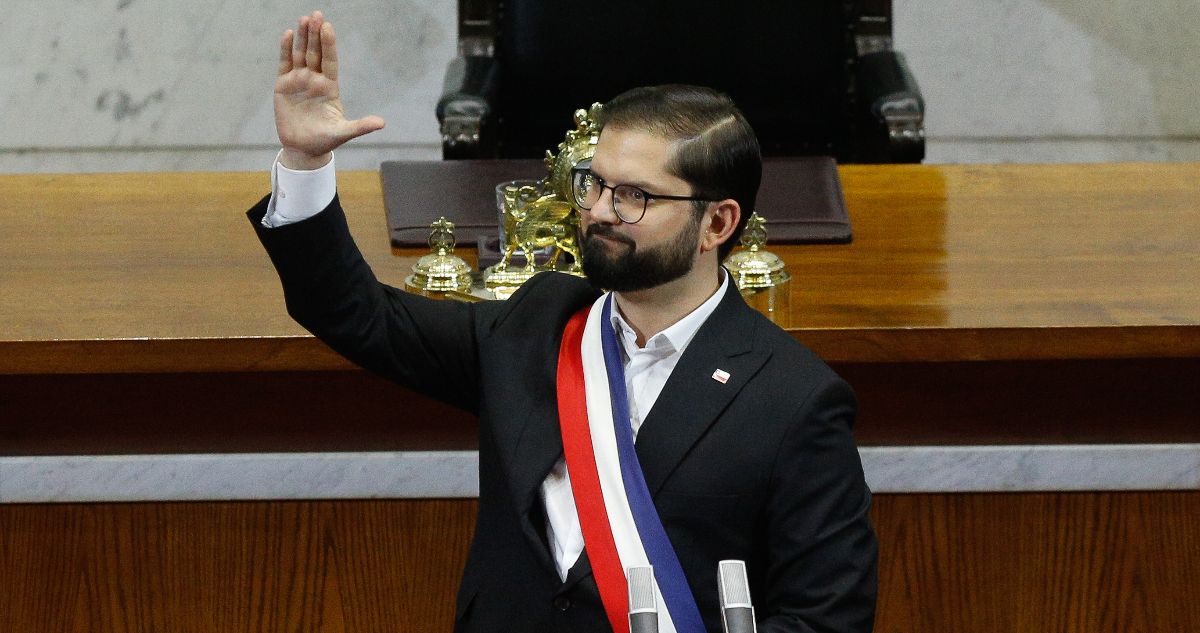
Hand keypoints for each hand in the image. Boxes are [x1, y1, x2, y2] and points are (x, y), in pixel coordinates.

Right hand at [274, 11, 384, 169]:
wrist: (303, 148)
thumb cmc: (325, 140)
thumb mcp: (343, 133)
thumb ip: (361, 126)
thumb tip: (382, 123)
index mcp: (330, 87)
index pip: (330, 61)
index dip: (329, 44)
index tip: (328, 28)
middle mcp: (315, 79)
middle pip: (315, 53)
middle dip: (316, 34)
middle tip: (316, 15)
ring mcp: (299, 80)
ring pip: (301, 54)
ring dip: (303, 37)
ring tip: (304, 19)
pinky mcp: (284, 85)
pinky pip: (285, 63)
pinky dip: (286, 49)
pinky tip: (289, 34)